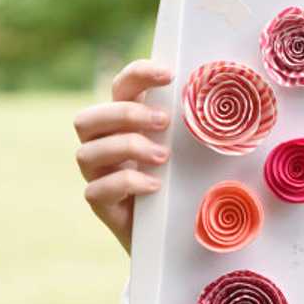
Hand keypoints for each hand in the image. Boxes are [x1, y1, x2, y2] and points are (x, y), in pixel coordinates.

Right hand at [74, 60, 172, 253]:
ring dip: (127, 148)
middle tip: (164, 122)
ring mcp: (96, 175)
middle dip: (126, 115)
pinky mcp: (100, 204)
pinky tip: (155, 186)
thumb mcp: (186, 149)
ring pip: (86, 153)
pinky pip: (96, 190)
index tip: (169, 75)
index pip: (120, 88)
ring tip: (163, 157)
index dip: (138, 74)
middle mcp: (102, 144)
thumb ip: (188, 126)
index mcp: (123, 122)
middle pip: (87, 119)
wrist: (170, 229)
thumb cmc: (180, 180)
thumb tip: (218, 98)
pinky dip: (127, 183)